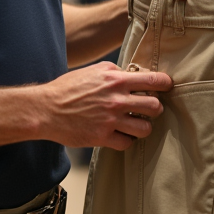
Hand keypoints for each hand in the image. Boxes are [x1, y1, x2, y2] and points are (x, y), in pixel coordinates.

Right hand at [38, 62, 172, 149]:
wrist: (46, 109)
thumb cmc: (68, 88)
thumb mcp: (93, 70)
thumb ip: (115, 71)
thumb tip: (133, 74)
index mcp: (115, 80)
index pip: (153, 80)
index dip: (165, 83)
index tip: (167, 86)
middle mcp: (116, 100)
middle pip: (155, 106)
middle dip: (155, 108)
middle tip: (148, 108)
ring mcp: (110, 120)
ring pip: (145, 128)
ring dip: (143, 126)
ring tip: (135, 123)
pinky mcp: (102, 137)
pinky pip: (127, 143)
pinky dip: (127, 140)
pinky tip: (120, 134)